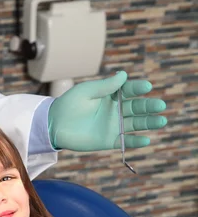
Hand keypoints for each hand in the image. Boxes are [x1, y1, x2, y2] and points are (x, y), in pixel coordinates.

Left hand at [48, 71, 166, 151]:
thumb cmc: (68, 104)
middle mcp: (115, 110)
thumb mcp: (86, 91)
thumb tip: (123, 75)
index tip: (146, 86)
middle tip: (160, 105)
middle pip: (136, 107)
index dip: (138, 88)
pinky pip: (125, 141)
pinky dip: (135, 141)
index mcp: (111, 95)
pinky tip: (146, 139)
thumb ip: (105, 86)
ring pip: (135, 124)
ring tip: (161, 121)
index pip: (129, 90)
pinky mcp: (108, 140)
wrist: (54, 124)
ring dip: (148, 123)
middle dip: (149, 106)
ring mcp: (113, 125)